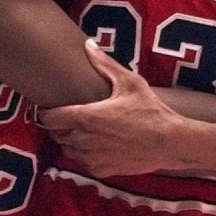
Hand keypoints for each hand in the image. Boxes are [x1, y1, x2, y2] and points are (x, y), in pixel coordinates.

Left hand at [38, 40, 182, 176]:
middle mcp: (83, 140)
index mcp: (86, 117)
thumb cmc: (149, 110)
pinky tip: (98, 145)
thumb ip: (104, 64)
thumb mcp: (128, 82)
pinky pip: (83, 162)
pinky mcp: (101, 170)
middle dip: (59, 126)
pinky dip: (85, 155)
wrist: (169, 143)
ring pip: (68, 150)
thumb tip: (88, 45)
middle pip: (56, 134)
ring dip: (71, 140)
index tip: (49, 106)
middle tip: (69, 116)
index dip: (46, 112)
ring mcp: (91, 158)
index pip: (49, 118)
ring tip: (83, 130)